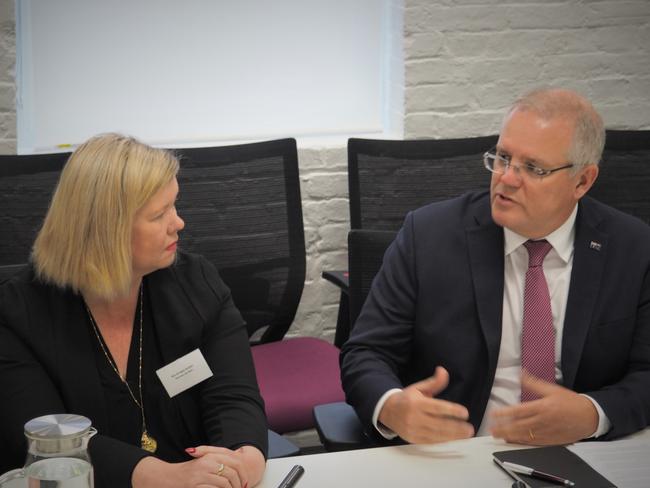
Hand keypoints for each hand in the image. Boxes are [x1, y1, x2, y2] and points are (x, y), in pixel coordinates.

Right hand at [133, 445, 263, 487]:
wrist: (166, 478)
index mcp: (212, 456)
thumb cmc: (188, 473)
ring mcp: (201, 475)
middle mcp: (207, 463)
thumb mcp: (204, 462)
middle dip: (239, 485)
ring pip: (226, 484)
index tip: (246, 483)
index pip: (236, 463)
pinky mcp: (195, 485)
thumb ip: (220, 462)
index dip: (244, 474)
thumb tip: (239, 469)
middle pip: (233, 474)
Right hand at [378, 366, 473, 443]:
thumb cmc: (407, 399)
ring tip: (465, 435)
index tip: (464, 413)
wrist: (388, 411)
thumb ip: (434, 382)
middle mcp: (414, 418)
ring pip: (436, 435)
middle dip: (456, 427)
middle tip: (469, 428)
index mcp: (416, 403)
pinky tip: (453, 439)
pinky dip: (443, 441)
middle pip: (439, 424)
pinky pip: (431, 442)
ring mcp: (413, 430)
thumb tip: (443, 371)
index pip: (437, 408)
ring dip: (453, 436)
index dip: (452, 411)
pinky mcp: (413, 439)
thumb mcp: (419, 388)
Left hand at [490, 374, 598, 444]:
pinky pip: (534, 443)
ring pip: (525, 436)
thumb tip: (521, 373)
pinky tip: (514, 441)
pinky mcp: (551, 441)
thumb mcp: (552, 389)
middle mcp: (543, 421)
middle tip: (492, 428)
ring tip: (498, 435)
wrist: (590, 417)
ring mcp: (547, 432)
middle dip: (503, 428)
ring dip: (510, 436)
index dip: (504, 413)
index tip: (494, 413)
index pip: (518, 411)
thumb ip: (534, 383)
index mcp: (543, 407)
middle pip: (519, 426)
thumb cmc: (572, 403)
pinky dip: (522, 442)